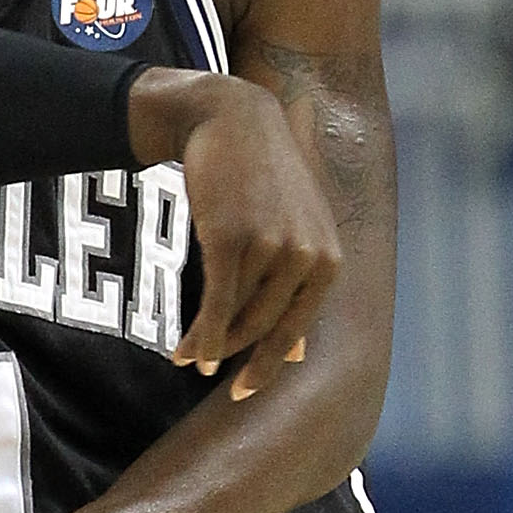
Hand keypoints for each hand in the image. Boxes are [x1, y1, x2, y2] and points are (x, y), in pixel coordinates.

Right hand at [130, 68, 339, 400]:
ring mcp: (271, 248)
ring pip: (237, 318)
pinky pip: (216, 304)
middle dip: (233, 358)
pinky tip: (184, 349)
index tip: (243, 392)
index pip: (298, 329)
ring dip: (208, 345)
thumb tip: (297, 354)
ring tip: (183, 358)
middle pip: (265, 329)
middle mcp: (307, 257)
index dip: (269, 365)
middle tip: (206, 374)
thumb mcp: (294, 228)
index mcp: (329, 260)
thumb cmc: (261, 178)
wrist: (232, 120)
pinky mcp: (232, 239)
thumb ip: (298, 286)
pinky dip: (200, 333)